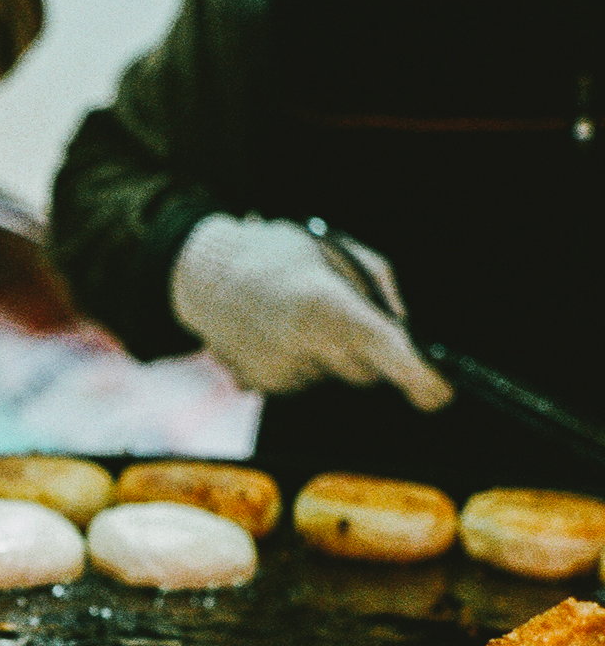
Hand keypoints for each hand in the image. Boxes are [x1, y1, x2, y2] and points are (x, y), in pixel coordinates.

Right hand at [170, 214, 453, 411]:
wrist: (204, 275)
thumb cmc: (278, 254)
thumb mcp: (339, 251)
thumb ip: (381, 291)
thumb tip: (408, 331)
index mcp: (323, 305)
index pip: (384, 350)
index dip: (420, 377)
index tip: (442, 394)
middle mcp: (300, 347)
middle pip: (366, 372)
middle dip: (374, 353)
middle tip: (346, 314)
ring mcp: (277, 373)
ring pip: (336, 377)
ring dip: (333, 353)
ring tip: (301, 316)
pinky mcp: (261, 388)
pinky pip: (306, 382)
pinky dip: (305, 362)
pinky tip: (281, 334)